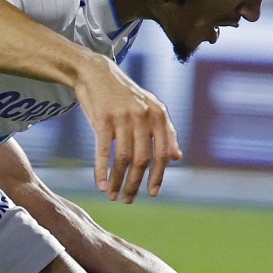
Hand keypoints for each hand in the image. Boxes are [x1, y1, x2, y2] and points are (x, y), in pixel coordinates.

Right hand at [74, 55, 180, 203]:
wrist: (96, 73)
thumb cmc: (123, 95)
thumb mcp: (148, 108)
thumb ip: (164, 131)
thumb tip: (177, 157)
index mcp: (158, 114)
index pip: (163, 152)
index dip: (158, 176)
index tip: (153, 193)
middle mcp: (143, 115)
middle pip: (142, 159)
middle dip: (135, 183)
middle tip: (128, 200)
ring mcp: (123, 117)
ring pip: (123, 159)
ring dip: (117, 181)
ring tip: (113, 195)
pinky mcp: (103, 119)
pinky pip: (104, 151)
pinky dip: (102, 171)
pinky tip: (101, 185)